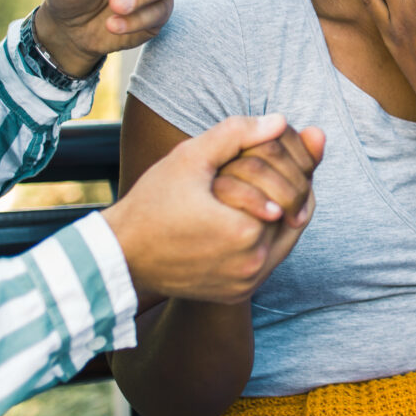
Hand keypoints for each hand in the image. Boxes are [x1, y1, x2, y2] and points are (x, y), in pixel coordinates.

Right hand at [101, 115, 324, 306]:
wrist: (118, 257)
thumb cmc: (151, 204)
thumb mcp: (189, 158)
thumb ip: (237, 134)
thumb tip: (280, 121)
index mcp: (245, 232)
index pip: (294, 186)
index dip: (289, 161)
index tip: (280, 145)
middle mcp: (252, 266)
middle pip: (296, 213)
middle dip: (291, 183)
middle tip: (283, 161)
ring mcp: (246, 284)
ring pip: (285, 237)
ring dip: (283, 209)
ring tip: (268, 182)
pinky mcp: (237, 294)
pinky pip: (268, 259)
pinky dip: (268, 234)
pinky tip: (256, 209)